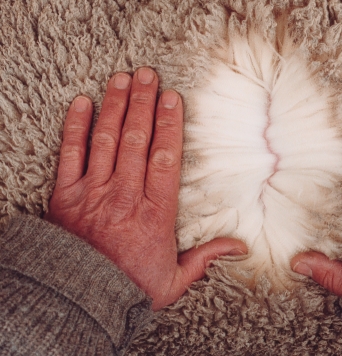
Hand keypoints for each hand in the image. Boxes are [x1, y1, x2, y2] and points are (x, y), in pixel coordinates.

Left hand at [45, 67, 246, 309]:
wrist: (80, 300)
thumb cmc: (129, 287)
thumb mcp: (175, 279)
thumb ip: (206, 257)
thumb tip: (240, 247)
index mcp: (154, 213)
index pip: (164, 158)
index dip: (169, 124)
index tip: (172, 99)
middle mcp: (125, 196)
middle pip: (136, 140)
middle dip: (144, 104)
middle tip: (149, 75)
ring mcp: (93, 192)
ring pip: (106, 140)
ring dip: (116, 106)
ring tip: (124, 79)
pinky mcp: (66, 195)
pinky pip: (70, 154)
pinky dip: (75, 127)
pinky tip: (82, 102)